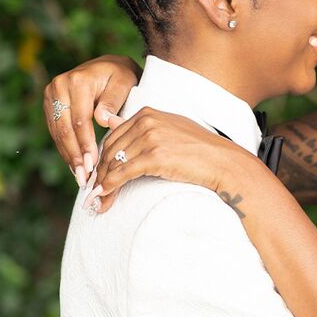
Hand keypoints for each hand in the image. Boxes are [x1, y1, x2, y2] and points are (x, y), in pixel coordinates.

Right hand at [43, 55, 141, 185]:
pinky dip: (65, 148)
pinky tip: (74, 165)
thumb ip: (112, 101)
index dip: (85, 144)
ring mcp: (51, 95)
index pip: (80, 120)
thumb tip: (101, 120)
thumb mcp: (123, 83)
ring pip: (58, 132)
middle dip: (75, 155)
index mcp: (77, 81)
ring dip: (68, 156)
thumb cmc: (121, 76)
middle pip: (65, 128)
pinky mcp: (50, 104)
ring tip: (79, 176)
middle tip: (84, 177)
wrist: (109, 66)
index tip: (93, 164)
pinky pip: (56, 131)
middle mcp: (59, 86)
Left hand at [86, 107, 263, 214]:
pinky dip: (109, 188)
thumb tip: (109, 121)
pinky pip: (121, 174)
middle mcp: (146, 121)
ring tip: (97, 202)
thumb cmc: (200, 150)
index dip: (102, 160)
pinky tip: (103, 199)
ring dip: (101, 186)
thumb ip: (141, 128)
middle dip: (98, 174)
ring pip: (113, 163)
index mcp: (147, 114)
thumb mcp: (169, 130)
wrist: (223, 162)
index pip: (113, 137)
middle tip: (92, 194)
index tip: (97, 177)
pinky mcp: (154, 156)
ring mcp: (150, 138)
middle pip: (109, 150)